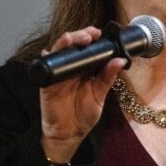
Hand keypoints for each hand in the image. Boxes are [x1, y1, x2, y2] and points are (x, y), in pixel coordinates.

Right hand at [39, 27, 125, 162]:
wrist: (70, 132)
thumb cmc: (85, 113)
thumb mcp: (100, 94)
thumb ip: (108, 77)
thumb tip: (120, 60)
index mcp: (85, 69)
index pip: (88, 48)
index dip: (92, 38)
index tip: (99, 32)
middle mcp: (71, 68)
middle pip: (73, 45)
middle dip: (80, 36)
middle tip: (90, 34)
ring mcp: (58, 74)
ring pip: (58, 51)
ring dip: (65, 42)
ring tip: (72, 38)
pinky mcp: (47, 83)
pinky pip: (45, 67)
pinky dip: (47, 58)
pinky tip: (49, 52)